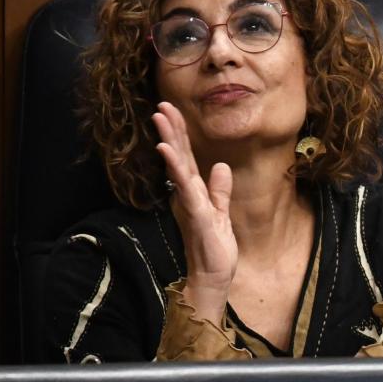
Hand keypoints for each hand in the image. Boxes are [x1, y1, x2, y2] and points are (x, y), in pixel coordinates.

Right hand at [153, 102, 235, 321]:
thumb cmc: (215, 248)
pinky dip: (177, 168)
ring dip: (170, 141)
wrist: (213, 276)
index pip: (186, 157)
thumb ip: (219, 190)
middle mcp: (188, 194)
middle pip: (179, 156)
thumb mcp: (221, 213)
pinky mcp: (196, 213)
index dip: (180, 134)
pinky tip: (167, 151)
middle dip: (171, 130)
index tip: (172, 110)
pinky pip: (186, 187)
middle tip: (161, 105)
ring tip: (160, 118)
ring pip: (179, 166)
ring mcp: (190, 202)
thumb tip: (219, 166)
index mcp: (195, 191)